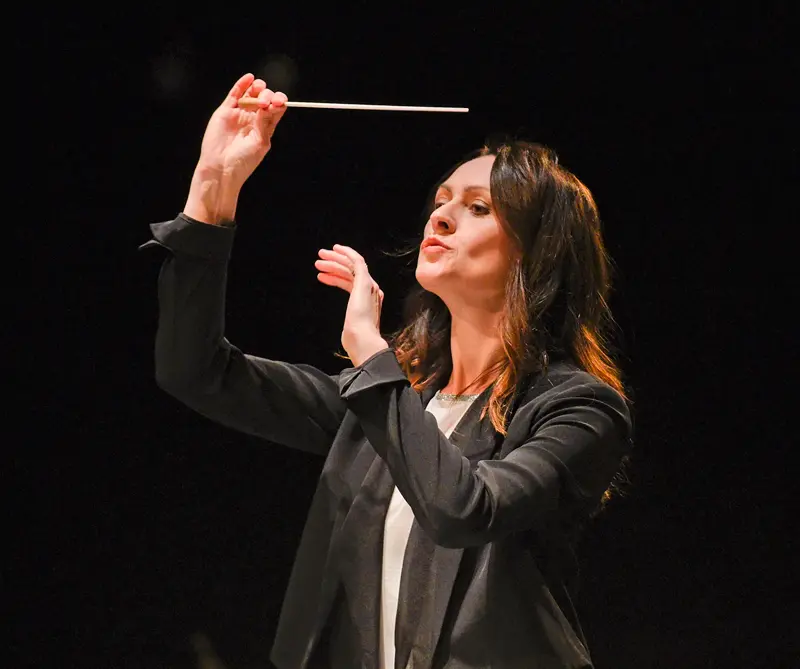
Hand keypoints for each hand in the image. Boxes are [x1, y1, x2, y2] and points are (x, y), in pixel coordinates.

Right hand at [184, 74, 287, 223]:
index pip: (275, 109)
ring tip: (260, 89)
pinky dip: (242, 84)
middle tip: (265, 103)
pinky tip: (249, 78)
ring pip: (251, 95)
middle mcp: (253, 119)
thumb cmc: (243, 161)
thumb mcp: (259, 142)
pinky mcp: (225, 111)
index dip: (279, 102)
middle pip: (264, 99)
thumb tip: (269, 105)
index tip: (281, 102)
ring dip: (258, 88)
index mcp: (264, 128)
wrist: (221, 168)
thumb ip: (264, 123)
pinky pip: (235, 94)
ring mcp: (239, 114)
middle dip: (268, 96)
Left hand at [315, 244, 388, 365]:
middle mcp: (372, 292)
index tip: (323, 275)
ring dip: (334, 261)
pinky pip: (357, 261)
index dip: (337, 277)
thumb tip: (348, 333)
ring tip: (318, 261)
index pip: (352, 283)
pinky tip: (334, 250)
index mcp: (370, 302)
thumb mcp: (351, 330)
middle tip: (319, 260)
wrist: (363, 341)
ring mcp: (370, 286)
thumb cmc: (356, 341)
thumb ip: (351, 326)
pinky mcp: (365, 282)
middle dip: (335, 264)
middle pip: (352, 273)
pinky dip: (346, 253)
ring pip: (352, 266)